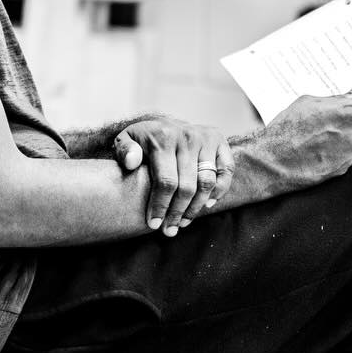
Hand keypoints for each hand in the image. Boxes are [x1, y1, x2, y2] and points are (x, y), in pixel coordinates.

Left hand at [112, 117, 232, 236]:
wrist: (164, 122)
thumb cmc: (143, 139)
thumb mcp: (126, 140)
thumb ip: (124, 150)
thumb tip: (131, 162)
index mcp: (163, 137)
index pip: (165, 181)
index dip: (160, 206)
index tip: (154, 224)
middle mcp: (187, 137)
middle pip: (187, 186)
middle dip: (177, 213)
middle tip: (169, 230)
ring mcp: (205, 138)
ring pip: (206, 183)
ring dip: (196, 207)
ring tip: (183, 222)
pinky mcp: (219, 141)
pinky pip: (226, 170)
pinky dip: (221, 190)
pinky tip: (207, 204)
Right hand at [259, 85, 351, 191]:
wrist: (272, 162)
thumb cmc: (287, 128)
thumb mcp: (309, 103)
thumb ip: (338, 98)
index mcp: (349, 112)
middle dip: (348, 118)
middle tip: (324, 119)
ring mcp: (350, 153)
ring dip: (339, 135)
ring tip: (314, 136)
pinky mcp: (343, 168)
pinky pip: (345, 153)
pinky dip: (334, 150)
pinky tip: (314, 150)